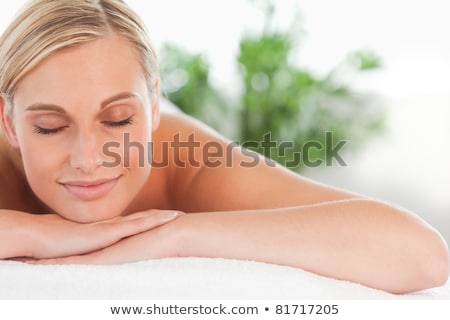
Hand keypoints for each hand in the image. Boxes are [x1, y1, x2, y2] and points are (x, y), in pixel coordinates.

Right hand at [26, 209, 181, 258]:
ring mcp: (110, 227)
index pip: (132, 223)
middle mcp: (111, 226)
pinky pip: (135, 226)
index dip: (148, 220)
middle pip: (142, 219)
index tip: (163, 218)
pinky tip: (166, 219)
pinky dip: (151, 222)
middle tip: (179, 214)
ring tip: (179, 215)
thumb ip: (88, 247)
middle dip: (160, 217)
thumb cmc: (53, 242)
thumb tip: (93, 253)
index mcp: (105, 229)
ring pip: (143, 220)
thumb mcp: (77, 246)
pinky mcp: (108, 232)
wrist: (39, 236)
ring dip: (161, 217)